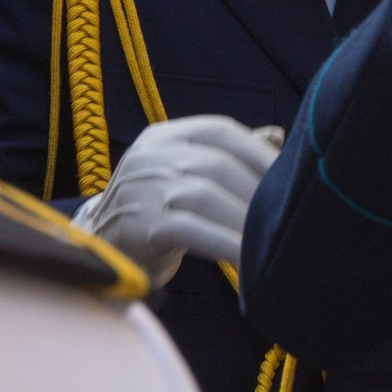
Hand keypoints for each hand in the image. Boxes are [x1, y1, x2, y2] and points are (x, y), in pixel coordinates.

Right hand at [72, 117, 284, 283]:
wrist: (100, 248)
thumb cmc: (153, 211)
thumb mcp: (182, 175)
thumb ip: (223, 156)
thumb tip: (276, 135)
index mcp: (162, 136)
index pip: (219, 131)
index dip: (259, 152)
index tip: (291, 176)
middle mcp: (150, 155)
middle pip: (217, 164)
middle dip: (259, 192)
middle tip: (290, 218)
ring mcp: (142, 188)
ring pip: (206, 195)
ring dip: (246, 220)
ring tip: (274, 241)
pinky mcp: (141, 223)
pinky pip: (192, 229)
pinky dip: (226, 243)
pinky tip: (249, 261)